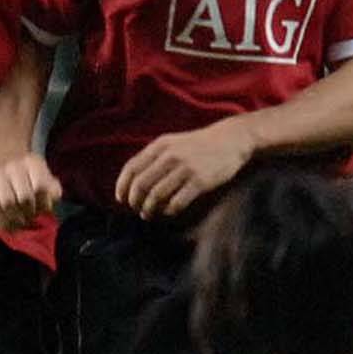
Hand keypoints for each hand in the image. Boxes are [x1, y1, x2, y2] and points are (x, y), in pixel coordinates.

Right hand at [0, 150, 61, 232]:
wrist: (6, 167)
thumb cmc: (33, 181)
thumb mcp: (48, 181)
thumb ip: (54, 191)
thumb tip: (52, 199)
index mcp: (32, 162)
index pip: (40, 187)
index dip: (43, 204)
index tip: (43, 209)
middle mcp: (13, 166)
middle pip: (24, 197)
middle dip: (30, 212)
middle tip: (31, 217)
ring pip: (7, 203)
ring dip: (16, 217)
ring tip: (21, 220)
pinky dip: (2, 220)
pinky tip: (10, 223)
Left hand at [113, 121, 257, 218]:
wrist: (231, 140)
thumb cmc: (199, 145)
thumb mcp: (173, 143)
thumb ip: (154, 157)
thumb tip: (132, 181)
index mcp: (160, 146)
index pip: (132, 168)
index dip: (122, 186)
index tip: (121, 199)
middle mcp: (170, 156)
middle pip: (141, 184)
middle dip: (135, 201)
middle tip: (136, 209)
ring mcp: (185, 169)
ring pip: (156, 195)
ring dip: (149, 209)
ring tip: (148, 214)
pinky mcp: (200, 181)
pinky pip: (177, 202)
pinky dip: (169, 211)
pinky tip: (168, 212)